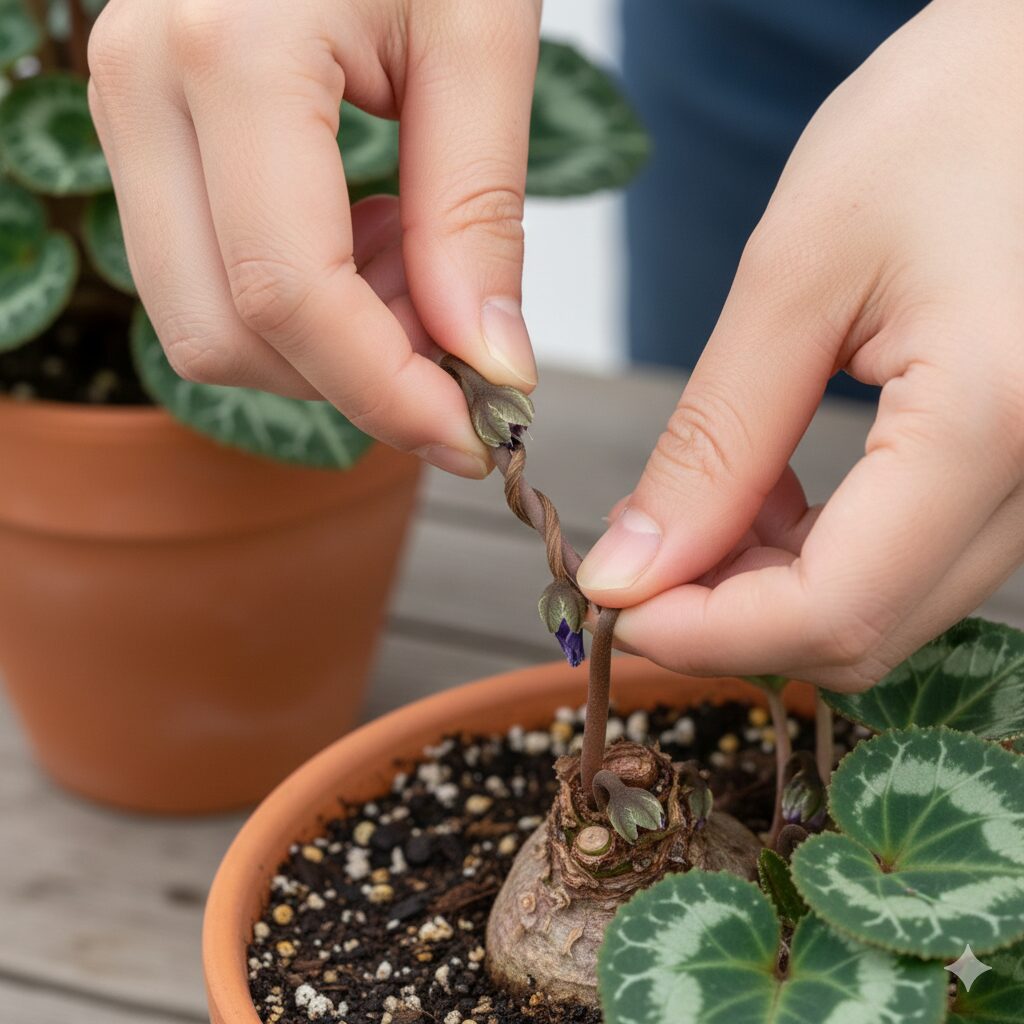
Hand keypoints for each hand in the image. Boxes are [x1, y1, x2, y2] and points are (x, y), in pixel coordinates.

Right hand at [87, 0, 540, 476]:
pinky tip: (370, 245)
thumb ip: (477, 214)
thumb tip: (487, 365)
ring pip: (206, 325)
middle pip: (227, 336)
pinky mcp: (145, 134)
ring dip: (329, 346)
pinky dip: (301, 307)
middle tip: (459, 348)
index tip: (476, 437)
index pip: (290, 296)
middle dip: (355, 381)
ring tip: (419, 270)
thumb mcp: (481, 40)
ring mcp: (125, 111)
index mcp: (228, 55)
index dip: (388, 394)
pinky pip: (206, 281)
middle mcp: (142, 88)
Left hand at [577, 0, 1023, 691]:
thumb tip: (634, 569)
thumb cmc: (938, 125)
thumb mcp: (796, 273)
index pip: (836, 608)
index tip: (614, 602)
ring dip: (769, 593)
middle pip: (863, 632)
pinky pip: (910, 567)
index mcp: (994, 416)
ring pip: (885, 612)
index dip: (706, 633)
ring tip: (703, 509)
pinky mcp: (1022, 476)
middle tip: (639, 561)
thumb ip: (715, 440)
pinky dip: (820, 561)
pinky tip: (773, 495)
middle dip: (729, 620)